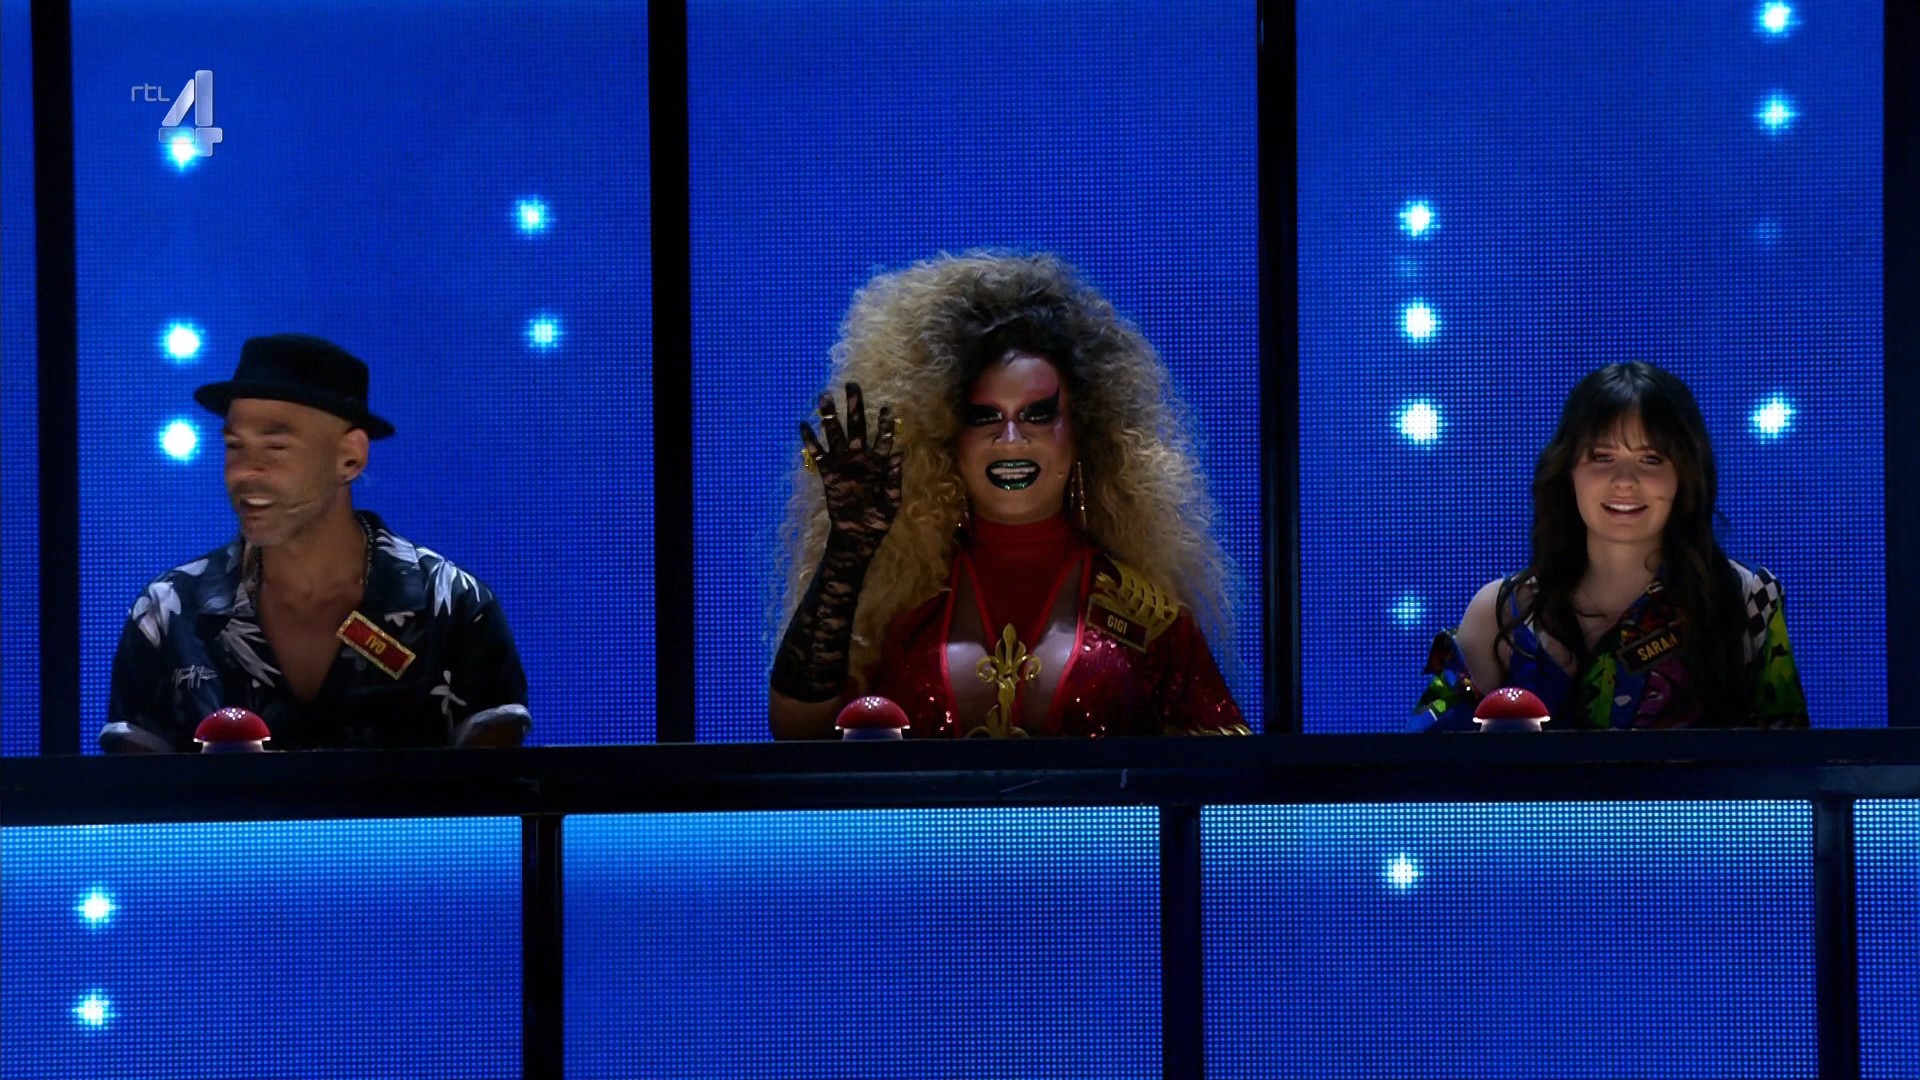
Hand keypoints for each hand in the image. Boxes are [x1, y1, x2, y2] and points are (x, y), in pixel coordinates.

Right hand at [799, 382, 901, 559]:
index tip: (886, 408)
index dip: (884, 424)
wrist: (858, 535)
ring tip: (824, 398)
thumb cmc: (879, 518)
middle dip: (854, 406)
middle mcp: (859, 459)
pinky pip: (818, 455)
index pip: (882, 438)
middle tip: (852, 385)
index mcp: (878, 463)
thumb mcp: (893, 499)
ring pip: (835, 435)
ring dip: (830, 417)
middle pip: (856, 427)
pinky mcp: (828, 474)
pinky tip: (804, 425)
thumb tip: (900, 452)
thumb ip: (895, 476)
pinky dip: (811, 441)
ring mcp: (843, 465)